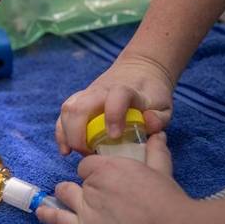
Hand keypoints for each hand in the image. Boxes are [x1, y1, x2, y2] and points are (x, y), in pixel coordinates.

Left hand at [37, 133, 193, 223]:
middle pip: (79, 181)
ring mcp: (87, 210)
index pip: (89, 165)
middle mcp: (93, 186)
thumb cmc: (170, 203)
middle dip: (86, 186)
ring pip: (66, 195)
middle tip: (101, 197)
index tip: (104, 180)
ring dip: (68, 196)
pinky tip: (42, 212)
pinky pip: (59, 220)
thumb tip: (157, 135)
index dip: (96, 172)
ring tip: (70, 199)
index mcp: (109, 167)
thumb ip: (156, 152)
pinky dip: (48, 215)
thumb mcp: (162, 171)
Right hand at [56, 53, 175, 154]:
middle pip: (80, 106)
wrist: (140, 71)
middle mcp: (101, 90)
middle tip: (89, 153)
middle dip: (78, 134)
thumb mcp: (164, 105)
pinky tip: (66, 150)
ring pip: (68, 109)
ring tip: (77, 152)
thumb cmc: (151, 94)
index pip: (116, 97)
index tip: (114, 136)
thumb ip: (159, 117)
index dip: (113, 115)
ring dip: (67, 133)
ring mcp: (87, 94)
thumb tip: (148, 124)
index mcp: (125, 90)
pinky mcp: (79, 100)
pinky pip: (63, 115)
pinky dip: (61, 133)